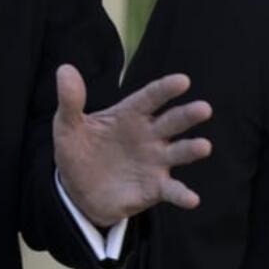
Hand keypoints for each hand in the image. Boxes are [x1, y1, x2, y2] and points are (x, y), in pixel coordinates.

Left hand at [53, 64, 211, 227]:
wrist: (77, 190)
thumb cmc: (77, 151)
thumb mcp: (67, 125)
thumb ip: (70, 100)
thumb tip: (65, 69)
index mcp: (129, 115)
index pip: (149, 98)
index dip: (165, 89)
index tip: (183, 81)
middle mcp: (148, 135)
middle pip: (171, 121)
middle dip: (187, 115)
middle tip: (204, 108)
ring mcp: (154, 161)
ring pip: (178, 152)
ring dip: (191, 149)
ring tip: (204, 146)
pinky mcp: (154, 187)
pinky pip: (172, 190)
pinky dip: (183, 195)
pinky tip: (192, 199)